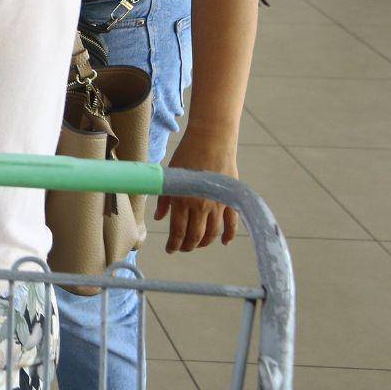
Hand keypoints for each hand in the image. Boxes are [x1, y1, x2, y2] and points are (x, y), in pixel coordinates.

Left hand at [156, 130, 239, 252]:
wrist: (211, 140)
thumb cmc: (187, 154)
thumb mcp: (170, 175)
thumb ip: (165, 198)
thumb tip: (158, 217)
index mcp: (183, 199)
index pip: (178, 230)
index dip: (174, 244)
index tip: (170, 250)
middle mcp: (201, 205)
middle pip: (195, 235)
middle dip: (187, 246)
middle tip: (182, 248)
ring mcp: (218, 203)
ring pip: (212, 232)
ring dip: (204, 242)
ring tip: (197, 244)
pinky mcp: (230, 199)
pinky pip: (232, 222)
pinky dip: (229, 234)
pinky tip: (223, 242)